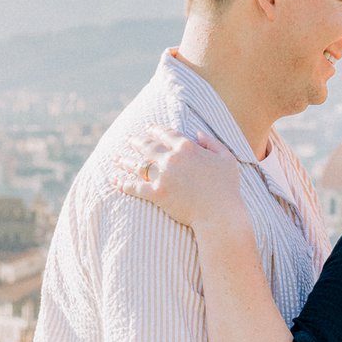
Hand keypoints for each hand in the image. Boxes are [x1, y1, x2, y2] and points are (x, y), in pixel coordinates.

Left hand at [112, 129, 245, 231]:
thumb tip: (197, 132)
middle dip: (136, 142)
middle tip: (128, 139)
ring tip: (115, 158)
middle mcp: (172, 158)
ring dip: (125, 161)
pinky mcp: (157, 194)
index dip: (155, 129)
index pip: (166, 134)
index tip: (148, 128)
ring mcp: (163, 176)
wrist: (220, 214)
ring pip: (137, 165)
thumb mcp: (226, 159)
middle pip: (148, 146)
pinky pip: (135, 187)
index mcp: (187, 147)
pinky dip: (122, 183)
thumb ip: (212, 142)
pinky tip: (113, 180)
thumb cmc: (227, 188)